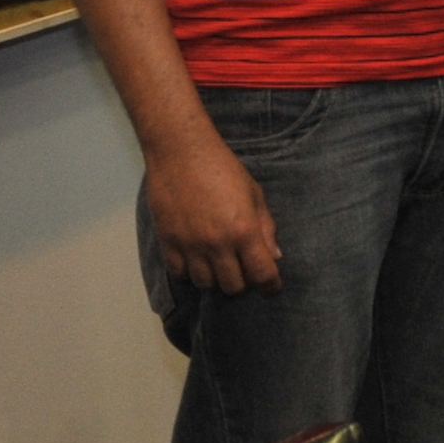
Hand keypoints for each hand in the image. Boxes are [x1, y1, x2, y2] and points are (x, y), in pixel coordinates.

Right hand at [144, 134, 279, 294]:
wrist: (181, 154)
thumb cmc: (225, 170)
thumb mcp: (255, 196)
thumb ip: (266, 229)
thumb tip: (275, 257)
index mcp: (244, 232)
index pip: (262, 274)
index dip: (270, 287)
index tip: (272, 288)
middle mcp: (217, 244)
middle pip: (233, 287)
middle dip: (245, 285)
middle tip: (246, 274)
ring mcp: (190, 246)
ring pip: (206, 284)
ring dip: (217, 281)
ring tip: (222, 268)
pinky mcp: (167, 243)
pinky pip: (180, 274)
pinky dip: (191, 274)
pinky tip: (198, 262)